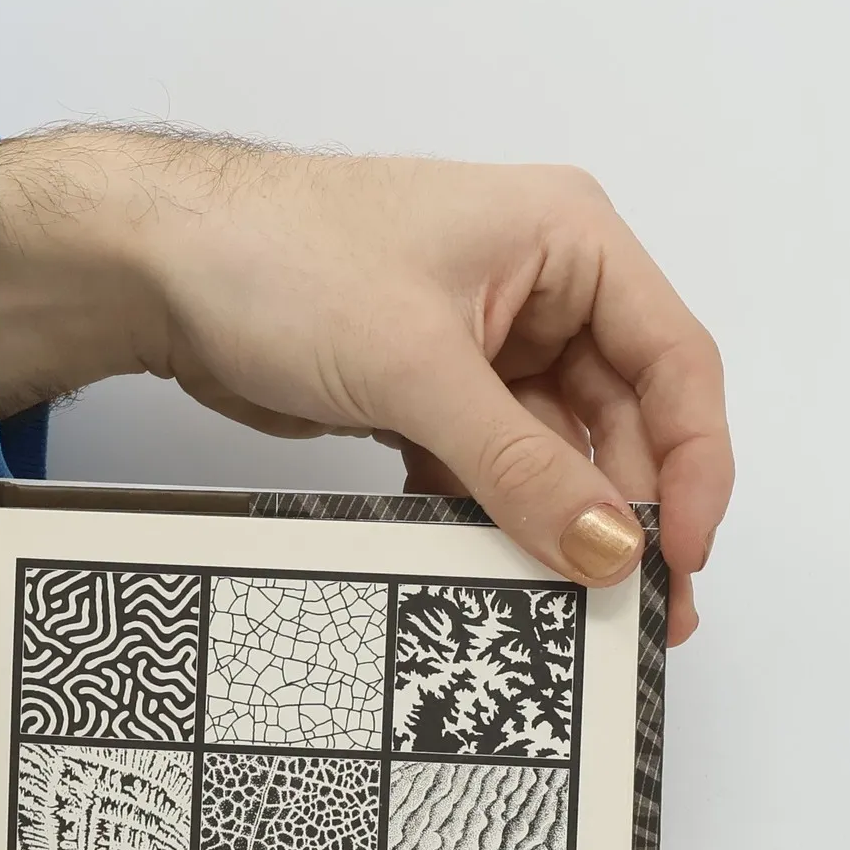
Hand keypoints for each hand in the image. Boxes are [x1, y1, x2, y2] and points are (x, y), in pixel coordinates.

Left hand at [0, 129, 731, 642]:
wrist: (155, 268)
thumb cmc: (278, 258)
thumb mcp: (416, 368)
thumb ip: (518, 464)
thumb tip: (607, 547)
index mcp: (566, 239)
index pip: (674, 359)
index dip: (694, 463)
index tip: (682, 553)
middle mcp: (537, 285)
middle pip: (620, 416)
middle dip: (626, 510)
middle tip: (639, 611)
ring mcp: (479, 340)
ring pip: (551, 449)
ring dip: (556, 520)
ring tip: (567, 604)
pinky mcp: (423, 387)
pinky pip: (486, 462)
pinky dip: (488, 510)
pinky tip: (487, 562)